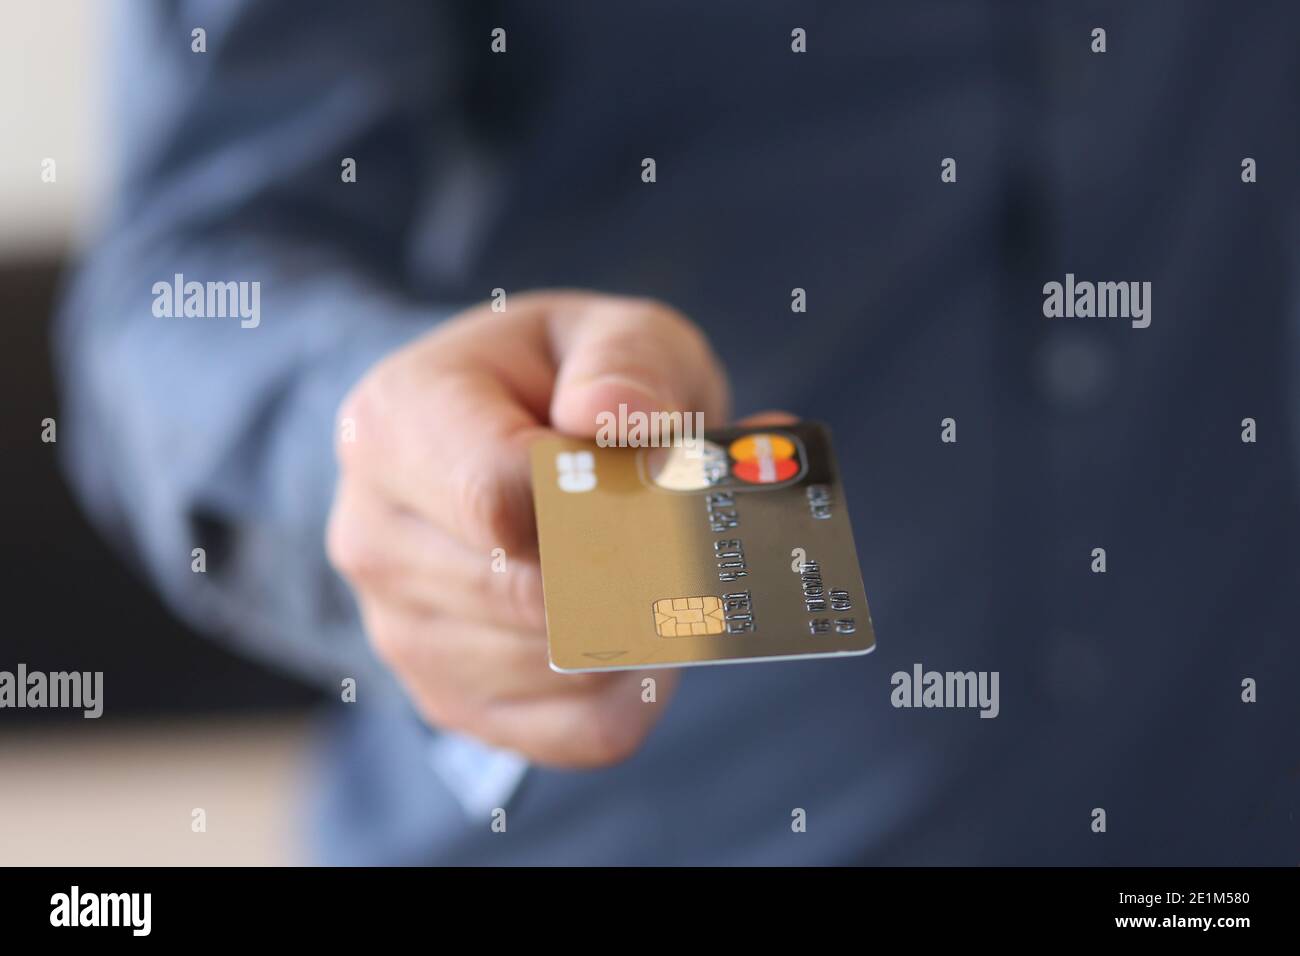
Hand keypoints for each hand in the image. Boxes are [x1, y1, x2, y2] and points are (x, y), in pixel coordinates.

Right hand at [326, 291, 729, 766]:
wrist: (486, 437)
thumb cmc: (555, 382)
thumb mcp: (605, 333)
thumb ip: (625, 362)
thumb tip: (617, 416)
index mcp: (395, 425)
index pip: (497, 500)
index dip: (603, 504)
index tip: (665, 483)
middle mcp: (375, 537)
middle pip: (535, 595)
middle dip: (637, 567)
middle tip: (694, 530)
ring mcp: (403, 631)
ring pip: (565, 667)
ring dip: (642, 622)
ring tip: (657, 558)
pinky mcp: (450, 699)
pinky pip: (580, 729)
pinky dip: (639, 683)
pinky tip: (644, 621)